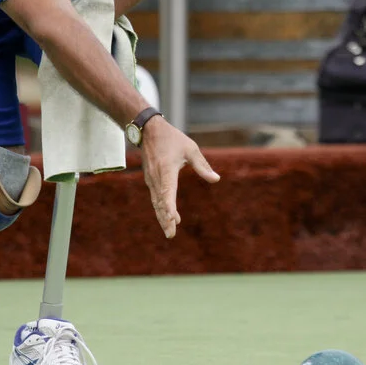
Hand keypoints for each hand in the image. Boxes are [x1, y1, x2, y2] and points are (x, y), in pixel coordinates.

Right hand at [140, 116, 220, 237]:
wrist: (149, 130)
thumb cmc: (172, 138)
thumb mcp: (191, 148)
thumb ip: (202, 165)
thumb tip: (216, 179)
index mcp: (166, 169)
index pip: (168, 190)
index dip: (169, 206)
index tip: (172, 218)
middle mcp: (156, 177)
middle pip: (160, 202)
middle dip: (165, 219)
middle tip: (171, 234)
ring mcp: (151, 179)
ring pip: (157, 202)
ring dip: (162, 217)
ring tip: (170, 231)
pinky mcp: (150, 179)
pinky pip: (156, 197)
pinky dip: (161, 208)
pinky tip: (168, 217)